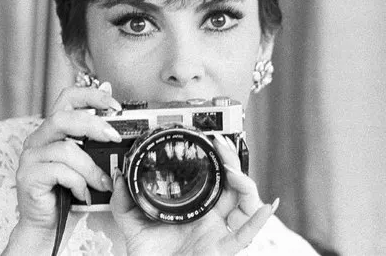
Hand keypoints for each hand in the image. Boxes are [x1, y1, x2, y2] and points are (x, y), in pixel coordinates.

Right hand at [5, 84, 122, 252]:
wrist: (48, 227)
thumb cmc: (70, 193)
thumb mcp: (89, 162)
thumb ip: (97, 140)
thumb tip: (115, 112)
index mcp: (53, 129)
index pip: (67, 98)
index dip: (91, 96)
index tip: (115, 105)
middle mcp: (38, 138)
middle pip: (62, 117)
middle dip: (93, 125)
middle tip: (114, 137)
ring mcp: (30, 157)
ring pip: (65, 150)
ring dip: (90, 168)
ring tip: (102, 183)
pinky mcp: (28, 176)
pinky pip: (59, 172)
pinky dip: (78, 183)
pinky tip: (84, 193)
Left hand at [110, 133, 277, 255]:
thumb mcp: (132, 224)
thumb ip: (123, 200)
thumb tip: (118, 176)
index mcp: (194, 209)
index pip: (213, 179)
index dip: (217, 159)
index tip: (211, 140)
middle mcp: (210, 218)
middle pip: (232, 184)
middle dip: (231, 161)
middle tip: (221, 144)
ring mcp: (217, 232)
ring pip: (243, 204)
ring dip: (243, 183)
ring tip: (233, 170)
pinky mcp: (221, 249)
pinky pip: (244, 236)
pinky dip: (258, 221)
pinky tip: (268, 206)